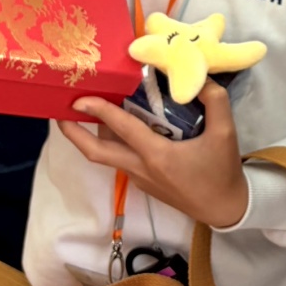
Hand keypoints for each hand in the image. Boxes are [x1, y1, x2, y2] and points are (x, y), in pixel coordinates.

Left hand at [61, 83, 249, 229]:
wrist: (224, 208)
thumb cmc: (221, 171)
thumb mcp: (225, 132)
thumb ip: (215, 101)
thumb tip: (199, 78)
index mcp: (156, 155)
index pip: (122, 128)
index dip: (98, 111)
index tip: (79, 98)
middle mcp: (140, 168)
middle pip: (96, 153)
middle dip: (73, 133)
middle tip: (60, 112)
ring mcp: (139, 178)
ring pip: (107, 155)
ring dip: (93, 136)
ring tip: (87, 110)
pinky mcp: (143, 183)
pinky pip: (120, 159)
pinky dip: (113, 142)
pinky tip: (120, 126)